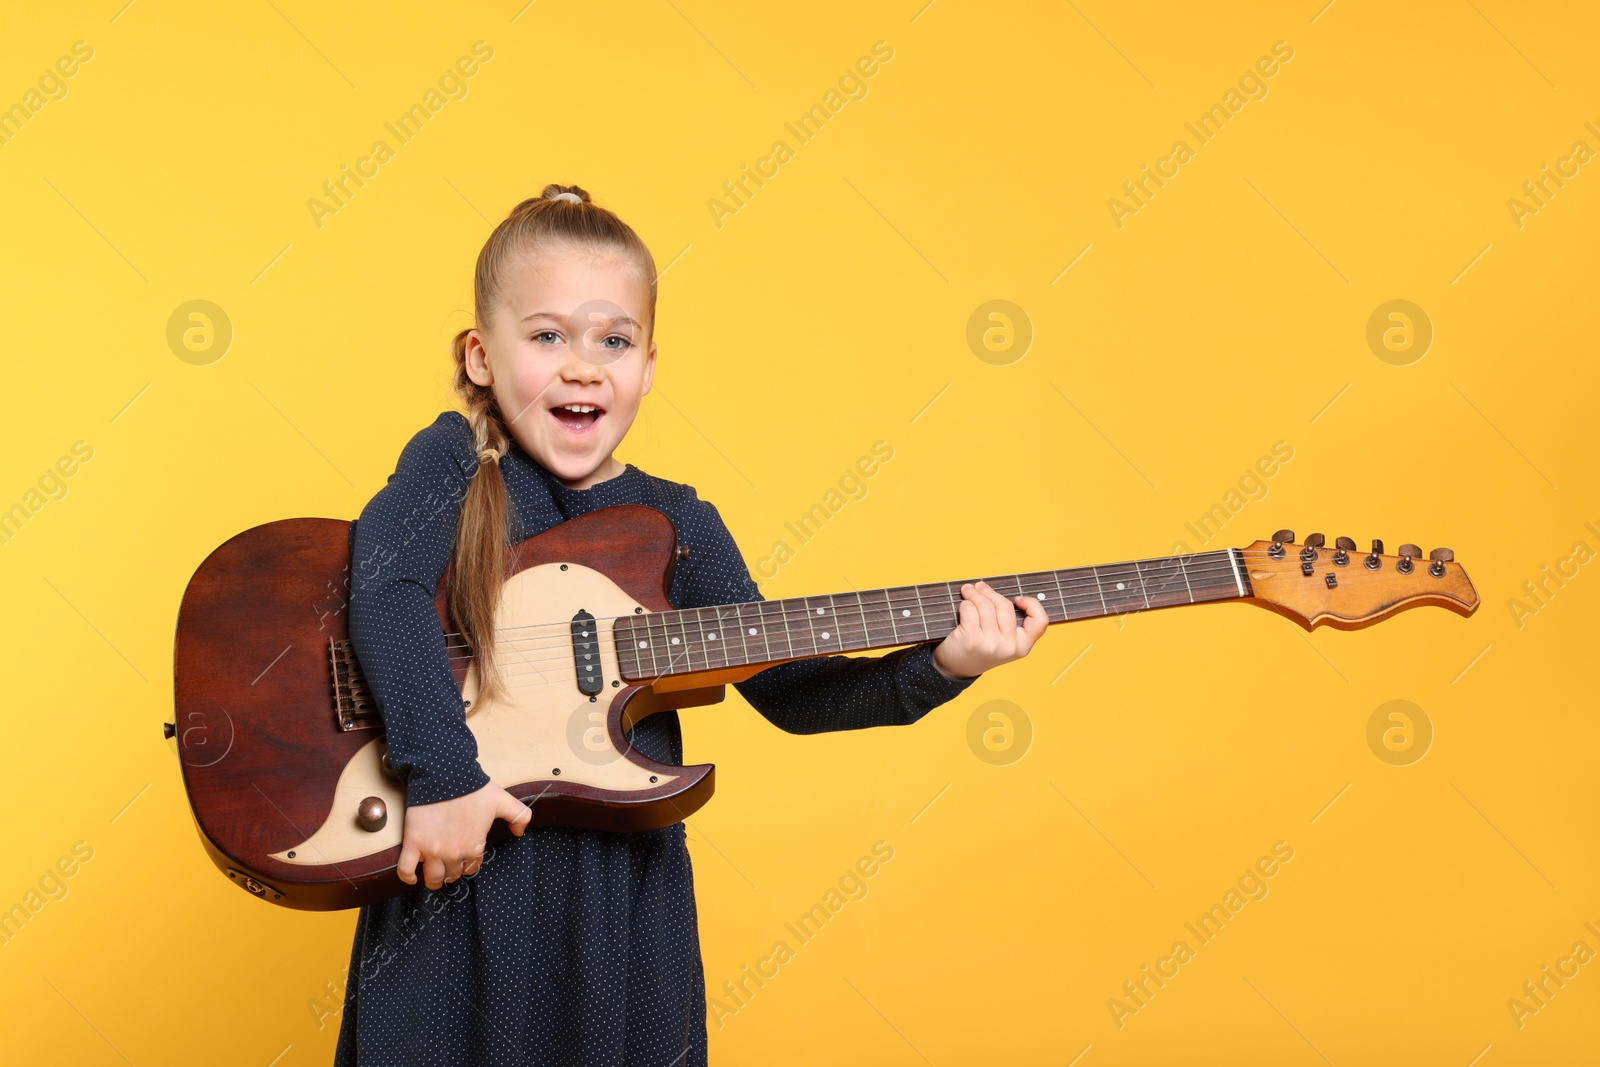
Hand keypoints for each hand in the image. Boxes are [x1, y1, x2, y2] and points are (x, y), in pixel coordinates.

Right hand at [396, 780, 531, 889]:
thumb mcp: (502, 801)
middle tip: (449, 861)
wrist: (445, 775)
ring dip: (434, 879)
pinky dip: (408, 877)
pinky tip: (414, 876)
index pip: (472, 867)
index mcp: (474, 847)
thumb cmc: (473, 788)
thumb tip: (520, 832)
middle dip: (453, 870)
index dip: (469, 862)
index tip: (465, 855)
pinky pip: (406, 870)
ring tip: (434, 874)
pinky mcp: (413, 844)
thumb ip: (519, 816)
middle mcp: (454, 854)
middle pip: (453, 874)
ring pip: (433, 878)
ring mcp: (432, 851)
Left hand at [931, 580, 1047, 680]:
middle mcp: (1009, 647)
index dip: (1032, 604)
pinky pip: (970, 610)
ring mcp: (991, 644)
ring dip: (974, 594)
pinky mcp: (971, 640)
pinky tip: (962, 606)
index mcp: (1023, 646)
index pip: (1040, 621)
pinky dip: (965, 603)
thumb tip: (996, 590)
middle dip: (989, 592)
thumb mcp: (1003, 641)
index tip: (1017, 599)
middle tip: (978, 587)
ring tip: (967, 591)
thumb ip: (1008, 621)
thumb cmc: (980, 647)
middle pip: (1005, 606)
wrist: (957, 668)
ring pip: (985, 606)